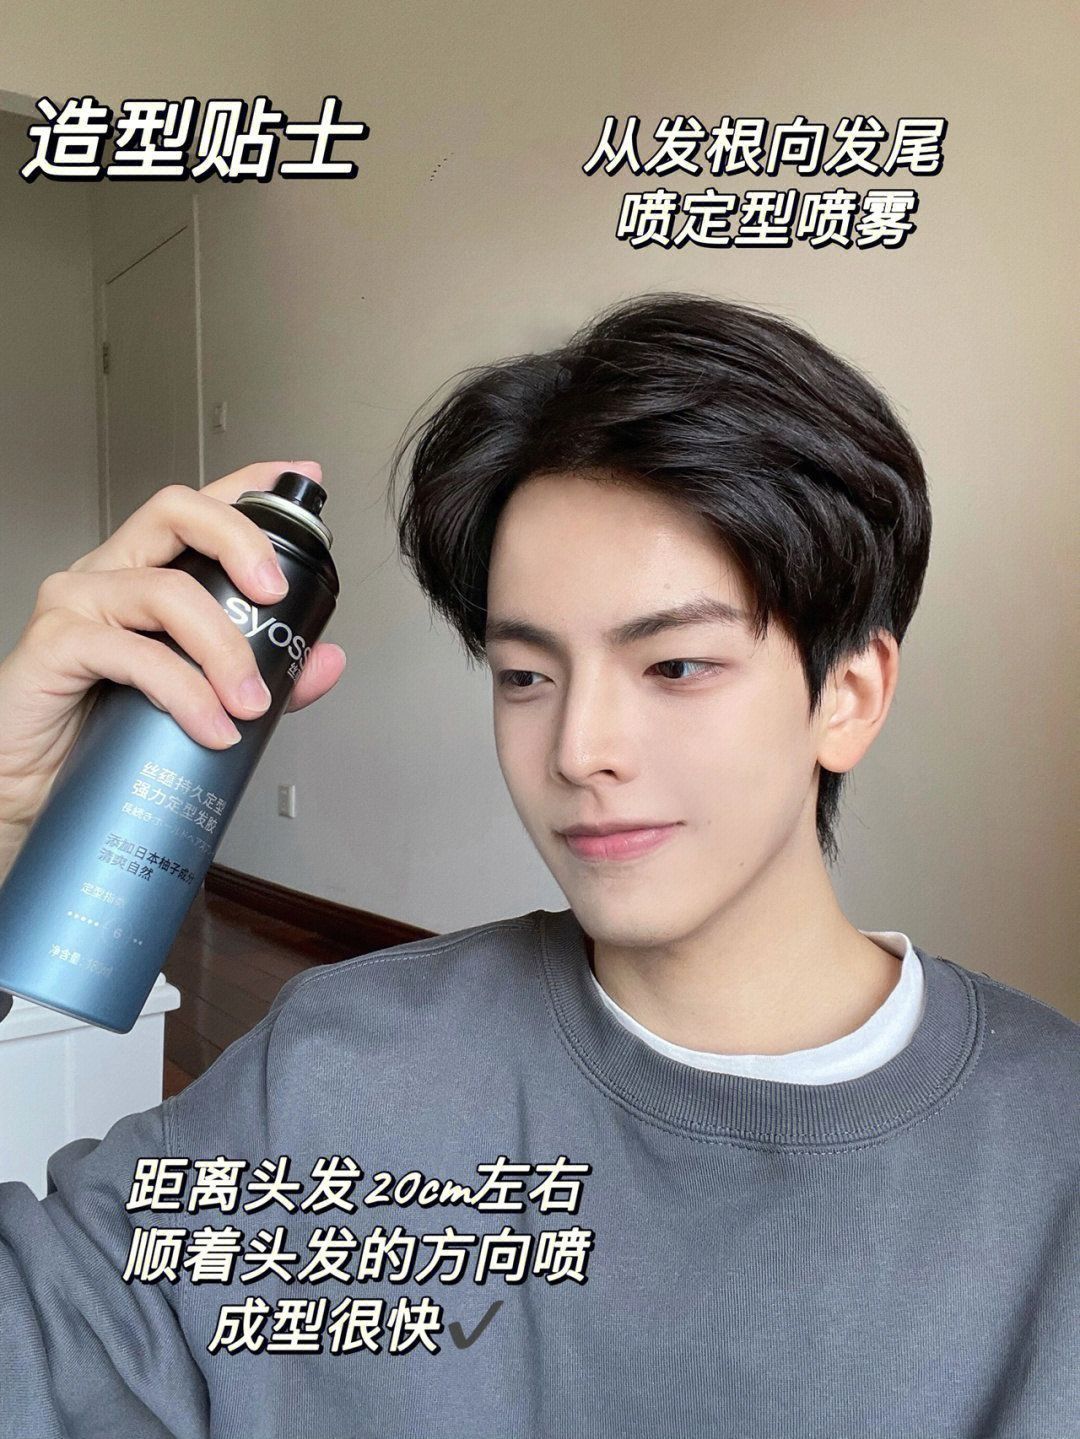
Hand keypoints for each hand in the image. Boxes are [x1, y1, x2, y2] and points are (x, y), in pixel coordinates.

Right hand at [0, 461, 346, 837]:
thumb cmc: (101, 735)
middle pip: (177, 511)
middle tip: (275, 594)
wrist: (29, 787)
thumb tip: (325, 661)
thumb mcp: (202, 700)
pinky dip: (183, 691)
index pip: (198, 508)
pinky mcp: (55, 645)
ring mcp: (77, 603)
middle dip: (242, 542)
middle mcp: (110, 575)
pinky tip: (207, 725)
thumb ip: (267, 676)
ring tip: (248, 703)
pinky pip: (132, 652)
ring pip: (166, 590)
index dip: (250, 485)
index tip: (301, 478)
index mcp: (145, 574)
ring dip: (224, 649)